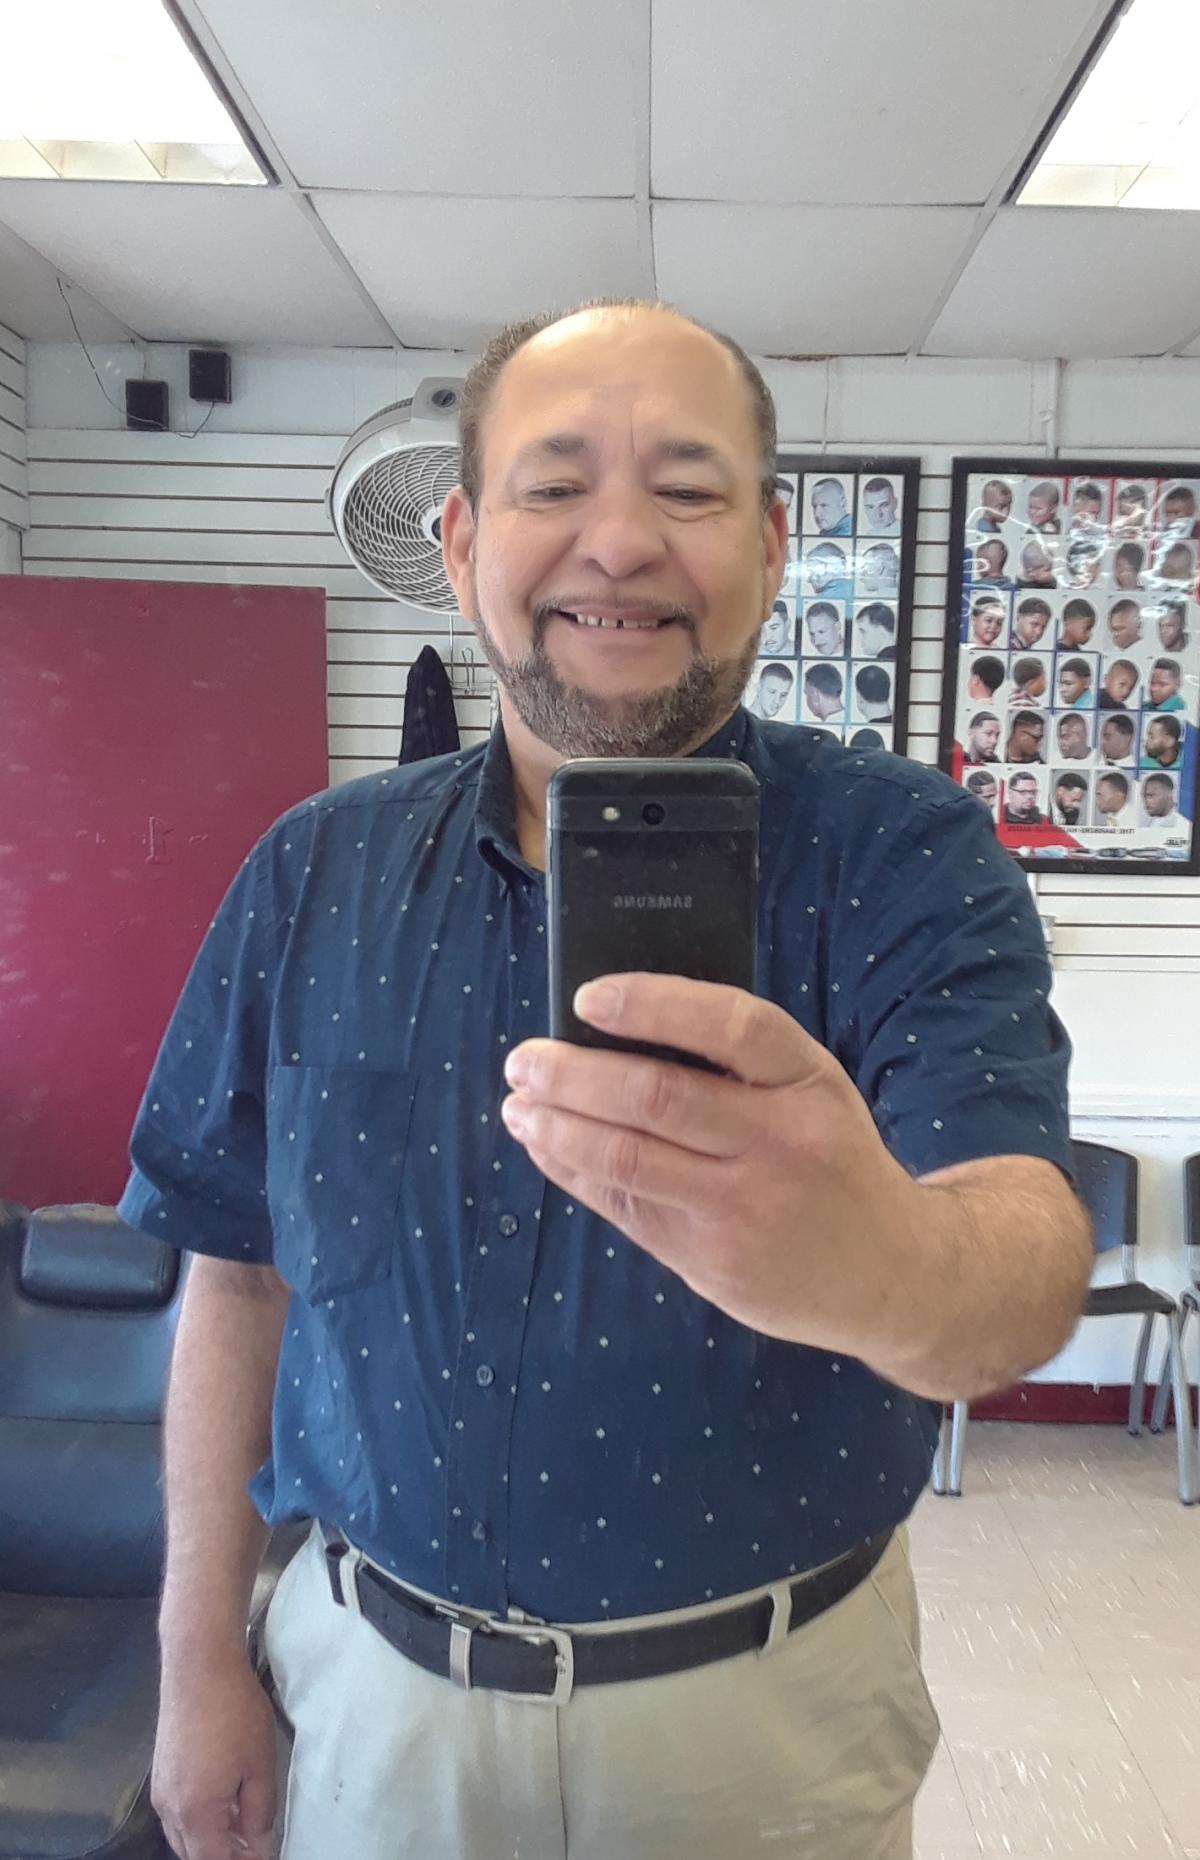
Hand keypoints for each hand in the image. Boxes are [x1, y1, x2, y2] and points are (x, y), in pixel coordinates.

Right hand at [153, 1657, 278, 1859]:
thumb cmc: (235, 1712)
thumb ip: (259, 1811)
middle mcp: (169, 1809)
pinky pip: (176, 1813)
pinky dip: (198, 1820)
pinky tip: (223, 1802)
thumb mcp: (259, 1764)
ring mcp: (160, 1790)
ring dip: (210, 1840)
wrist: (198, 1665)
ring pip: (182, 1835)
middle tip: (254, 1845)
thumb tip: (258, 1842)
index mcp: (195, 1813)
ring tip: (242, 1827)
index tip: (260, 1855)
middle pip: (194, 1853)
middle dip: (223, 1854)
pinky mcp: (160, 1772)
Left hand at [500, 973, 918, 1349]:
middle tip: (524, 1060)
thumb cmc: (831, 1158)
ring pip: (629, 1158)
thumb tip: (616, 1028)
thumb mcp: (812, 1092)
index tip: (588, 997)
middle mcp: (782, 1141)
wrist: (890, 1271)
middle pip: (659, 1096)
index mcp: (809, 1080)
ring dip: (558, 1128)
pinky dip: (575, 1173)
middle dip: (574, 1075)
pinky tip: (546, 1150)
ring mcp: (745, 1208)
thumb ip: (738, 1064)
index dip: (654, 1003)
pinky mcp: (713, 1261)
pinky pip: (626, 1208)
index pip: (730, 1024)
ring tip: (519, 1105)